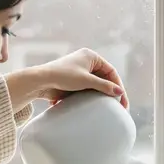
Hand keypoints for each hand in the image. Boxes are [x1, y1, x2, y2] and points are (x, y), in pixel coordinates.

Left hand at [6, 48, 127, 109]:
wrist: (40, 81)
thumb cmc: (63, 76)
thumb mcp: (87, 81)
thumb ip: (104, 86)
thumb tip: (119, 92)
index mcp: (91, 56)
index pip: (111, 71)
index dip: (118, 85)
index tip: (122, 100)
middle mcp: (86, 62)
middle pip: (104, 78)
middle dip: (110, 91)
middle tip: (118, 106)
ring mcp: (79, 71)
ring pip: (95, 84)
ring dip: (100, 95)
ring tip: (107, 107)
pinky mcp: (72, 81)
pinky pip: (86, 88)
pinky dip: (90, 96)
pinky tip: (93, 105)